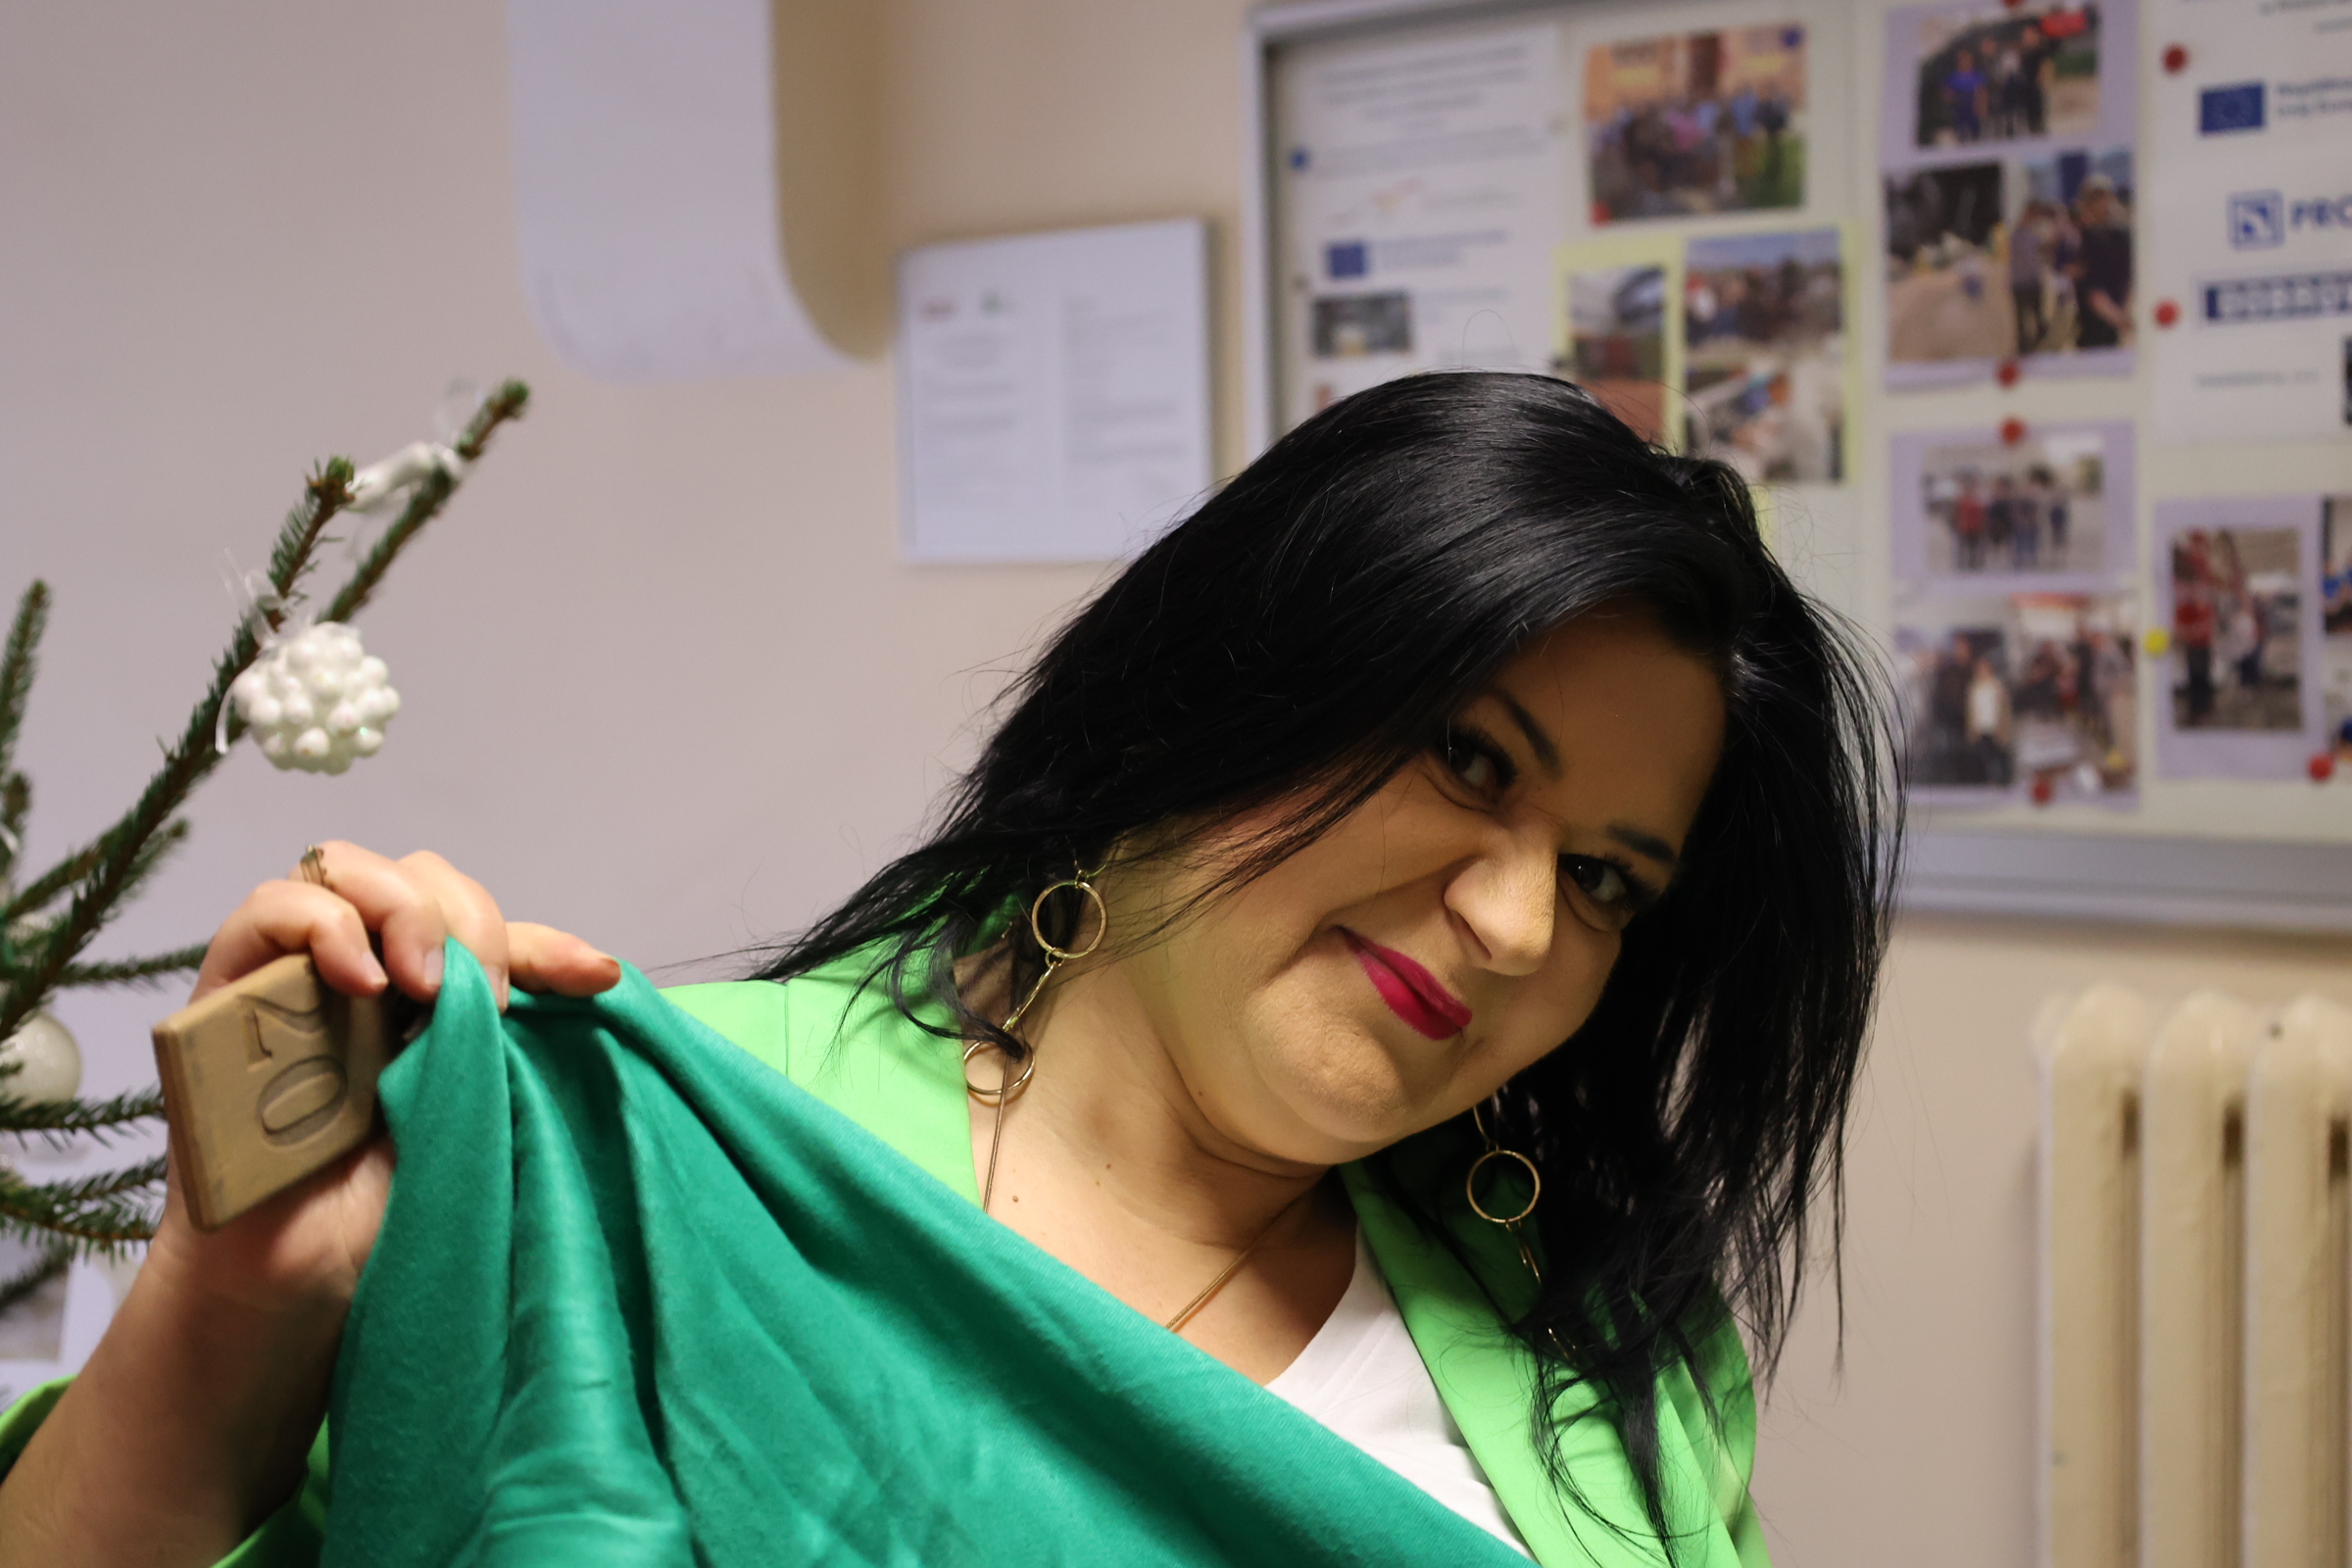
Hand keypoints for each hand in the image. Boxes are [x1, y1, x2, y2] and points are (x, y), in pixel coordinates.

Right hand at [155, 841, 618, 1316]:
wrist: (298, 1280)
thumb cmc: (388, 1206)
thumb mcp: (474, 1112)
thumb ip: (504, 1039)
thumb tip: (591, 972)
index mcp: (431, 998)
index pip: (492, 934)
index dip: (548, 943)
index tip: (596, 978)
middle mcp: (367, 972)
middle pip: (425, 880)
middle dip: (474, 922)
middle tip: (494, 1003)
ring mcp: (297, 972)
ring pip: (350, 869)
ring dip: (406, 912)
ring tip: (431, 987)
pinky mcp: (230, 984)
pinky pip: (272, 908)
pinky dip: (326, 926)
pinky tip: (361, 980)